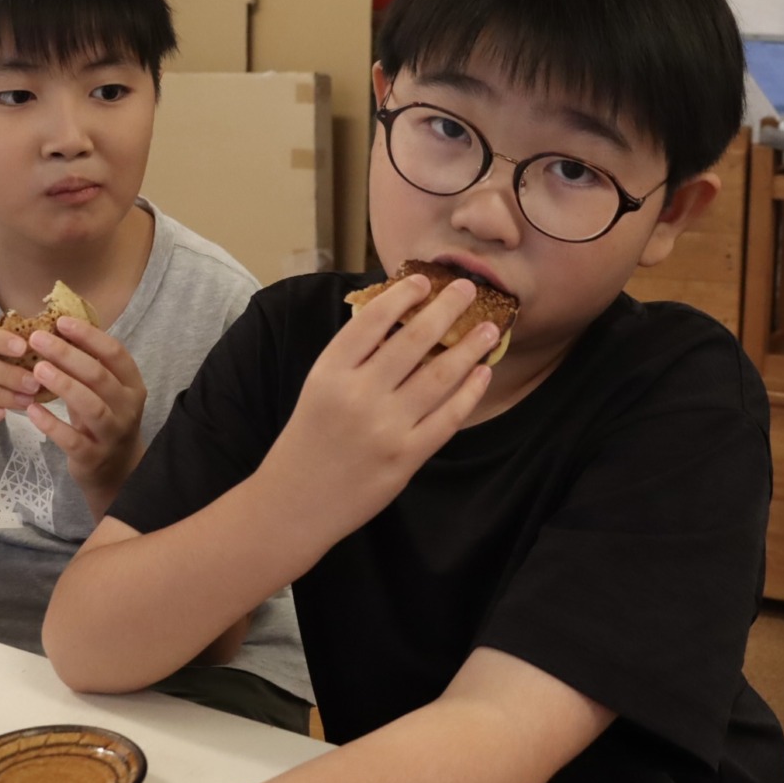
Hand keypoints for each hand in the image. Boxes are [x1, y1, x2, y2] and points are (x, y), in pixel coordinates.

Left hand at [20, 317, 146, 515]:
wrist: (116, 472)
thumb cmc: (103, 421)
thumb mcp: (104, 392)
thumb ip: (88, 365)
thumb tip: (55, 328)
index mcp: (132, 385)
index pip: (116, 353)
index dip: (89, 335)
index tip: (61, 321)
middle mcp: (127, 408)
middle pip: (100, 376)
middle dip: (68, 355)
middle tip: (38, 339)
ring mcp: (112, 434)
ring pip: (91, 406)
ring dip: (63, 385)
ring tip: (36, 369)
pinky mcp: (93, 457)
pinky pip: (72, 440)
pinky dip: (51, 424)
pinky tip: (31, 410)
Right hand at [259, 274, 495, 537]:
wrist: (295, 502)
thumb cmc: (307, 441)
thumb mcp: (317, 390)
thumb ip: (353, 361)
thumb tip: (400, 323)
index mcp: (329, 373)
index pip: (372, 321)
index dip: (402, 296)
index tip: (423, 280)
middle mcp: (358, 396)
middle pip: (414, 340)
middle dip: (446, 309)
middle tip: (468, 288)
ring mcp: (385, 427)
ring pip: (440, 376)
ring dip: (469, 348)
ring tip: (488, 329)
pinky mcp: (406, 456)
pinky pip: (448, 417)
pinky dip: (470, 392)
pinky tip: (481, 374)